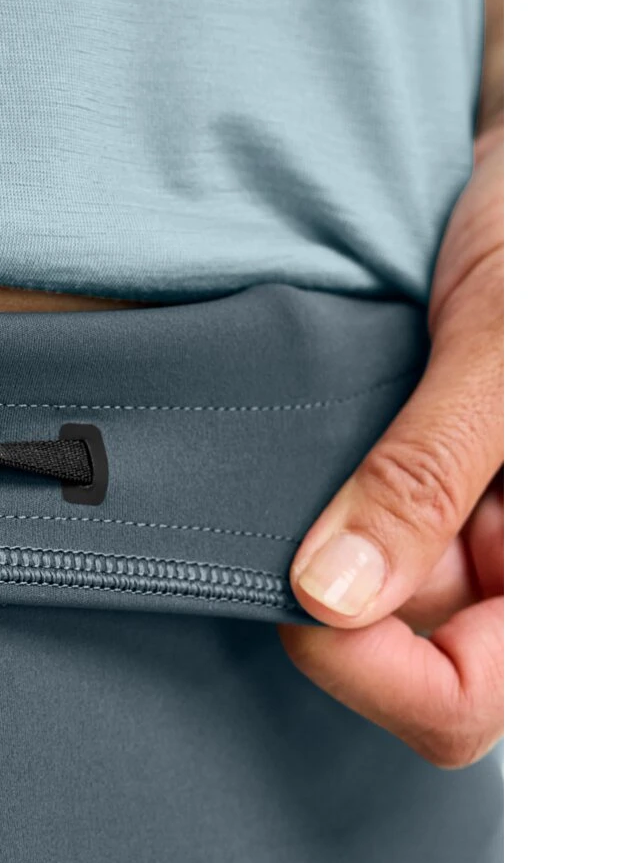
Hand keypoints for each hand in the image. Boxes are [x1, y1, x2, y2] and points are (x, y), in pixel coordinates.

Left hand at [280, 126, 502, 766]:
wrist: (547, 161)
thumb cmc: (565, 228)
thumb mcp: (506, 348)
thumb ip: (426, 475)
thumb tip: (330, 596)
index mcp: (572, 558)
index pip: (462, 701)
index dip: (370, 673)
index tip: (298, 593)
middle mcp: (526, 558)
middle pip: (401, 652)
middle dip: (333, 595)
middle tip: (289, 502)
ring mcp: (477, 525)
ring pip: (369, 593)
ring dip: (321, 538)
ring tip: (315, 444)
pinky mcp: (435, 484)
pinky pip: (363, 528)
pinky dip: (323, 497)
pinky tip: (312, 440)